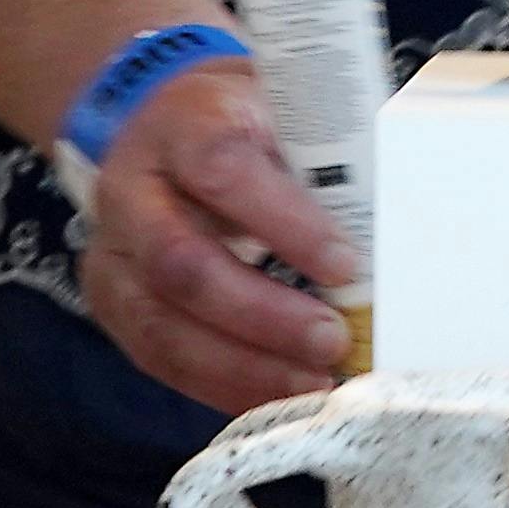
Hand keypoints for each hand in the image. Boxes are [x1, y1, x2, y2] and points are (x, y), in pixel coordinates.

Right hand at [76, 56, 361, 414]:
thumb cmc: (249, 124)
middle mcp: (131, 188)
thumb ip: (330, 160)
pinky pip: (158, 356)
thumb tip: (397, 230)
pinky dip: (221, 383)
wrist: (169, 125)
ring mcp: (112, 251)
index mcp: (182, 123)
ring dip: (243, 364)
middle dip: (262, 313)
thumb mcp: (286, 112)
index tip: (345, 264)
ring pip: (162, 323)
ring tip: (313, 383)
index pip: (223, 169)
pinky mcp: (111, 302)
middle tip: (333, 340)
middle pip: (182, 262)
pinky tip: (276, 395)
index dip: (285, 222)